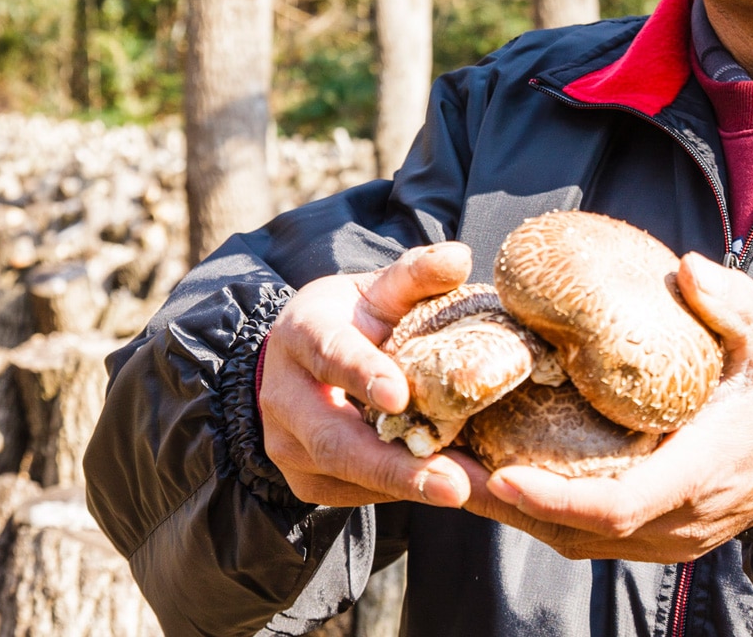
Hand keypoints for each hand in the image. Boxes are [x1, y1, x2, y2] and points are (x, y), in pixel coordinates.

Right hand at [258, 242, 476, 508]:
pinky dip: (402, 495)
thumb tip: (460, 256)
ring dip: (407, 488)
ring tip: (468, 493)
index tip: (400, 396)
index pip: (328, 354)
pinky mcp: (305, 481)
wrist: (305, 358)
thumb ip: (416, 274)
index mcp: (301, 334)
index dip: (361, 374)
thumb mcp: (379, 288)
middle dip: (394, 466)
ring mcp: (288, 445)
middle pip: (333, 438)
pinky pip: (353, 494)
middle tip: (454, 484)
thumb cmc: (354, 318)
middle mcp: (284, 396)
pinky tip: (450, 490)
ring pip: (344, 475)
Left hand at [457, 252, 752, 560]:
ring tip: (449, 467)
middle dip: (504, 505)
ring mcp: (668, 537)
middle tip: (438, 465)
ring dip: (511, 511)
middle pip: (575, 533)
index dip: (553, 499)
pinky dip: (539, 509)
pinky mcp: (659, 534)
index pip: (616, 506)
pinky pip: (587, 534)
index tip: (500, 476)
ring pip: (574, 540)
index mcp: (700, 473)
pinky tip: (497, 471)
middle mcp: (678, 521)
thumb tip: (689, 268)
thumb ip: (734, 304)